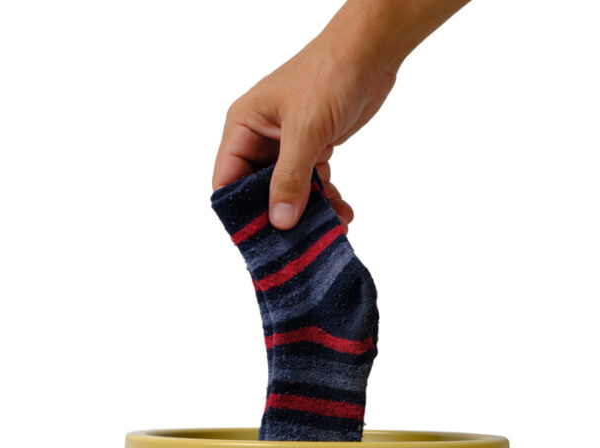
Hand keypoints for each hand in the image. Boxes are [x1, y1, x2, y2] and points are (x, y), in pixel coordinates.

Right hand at [212, 31, 397, 229]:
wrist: (372, 52)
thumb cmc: (330, 74)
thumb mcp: (305, 129)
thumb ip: (290, 178)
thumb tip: (279, 221)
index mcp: (243, 127)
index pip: (227, 179)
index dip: (240, 211)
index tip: (260, 238)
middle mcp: (260, 138)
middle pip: (258, 191)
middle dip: (280, 216)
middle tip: (299, 242)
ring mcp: (287, 145)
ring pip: (289, 191)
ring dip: (309, 212)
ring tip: (331, 227)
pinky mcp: (313, 148)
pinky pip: (312, 183)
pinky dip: (326, 199)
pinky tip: (343, 212)